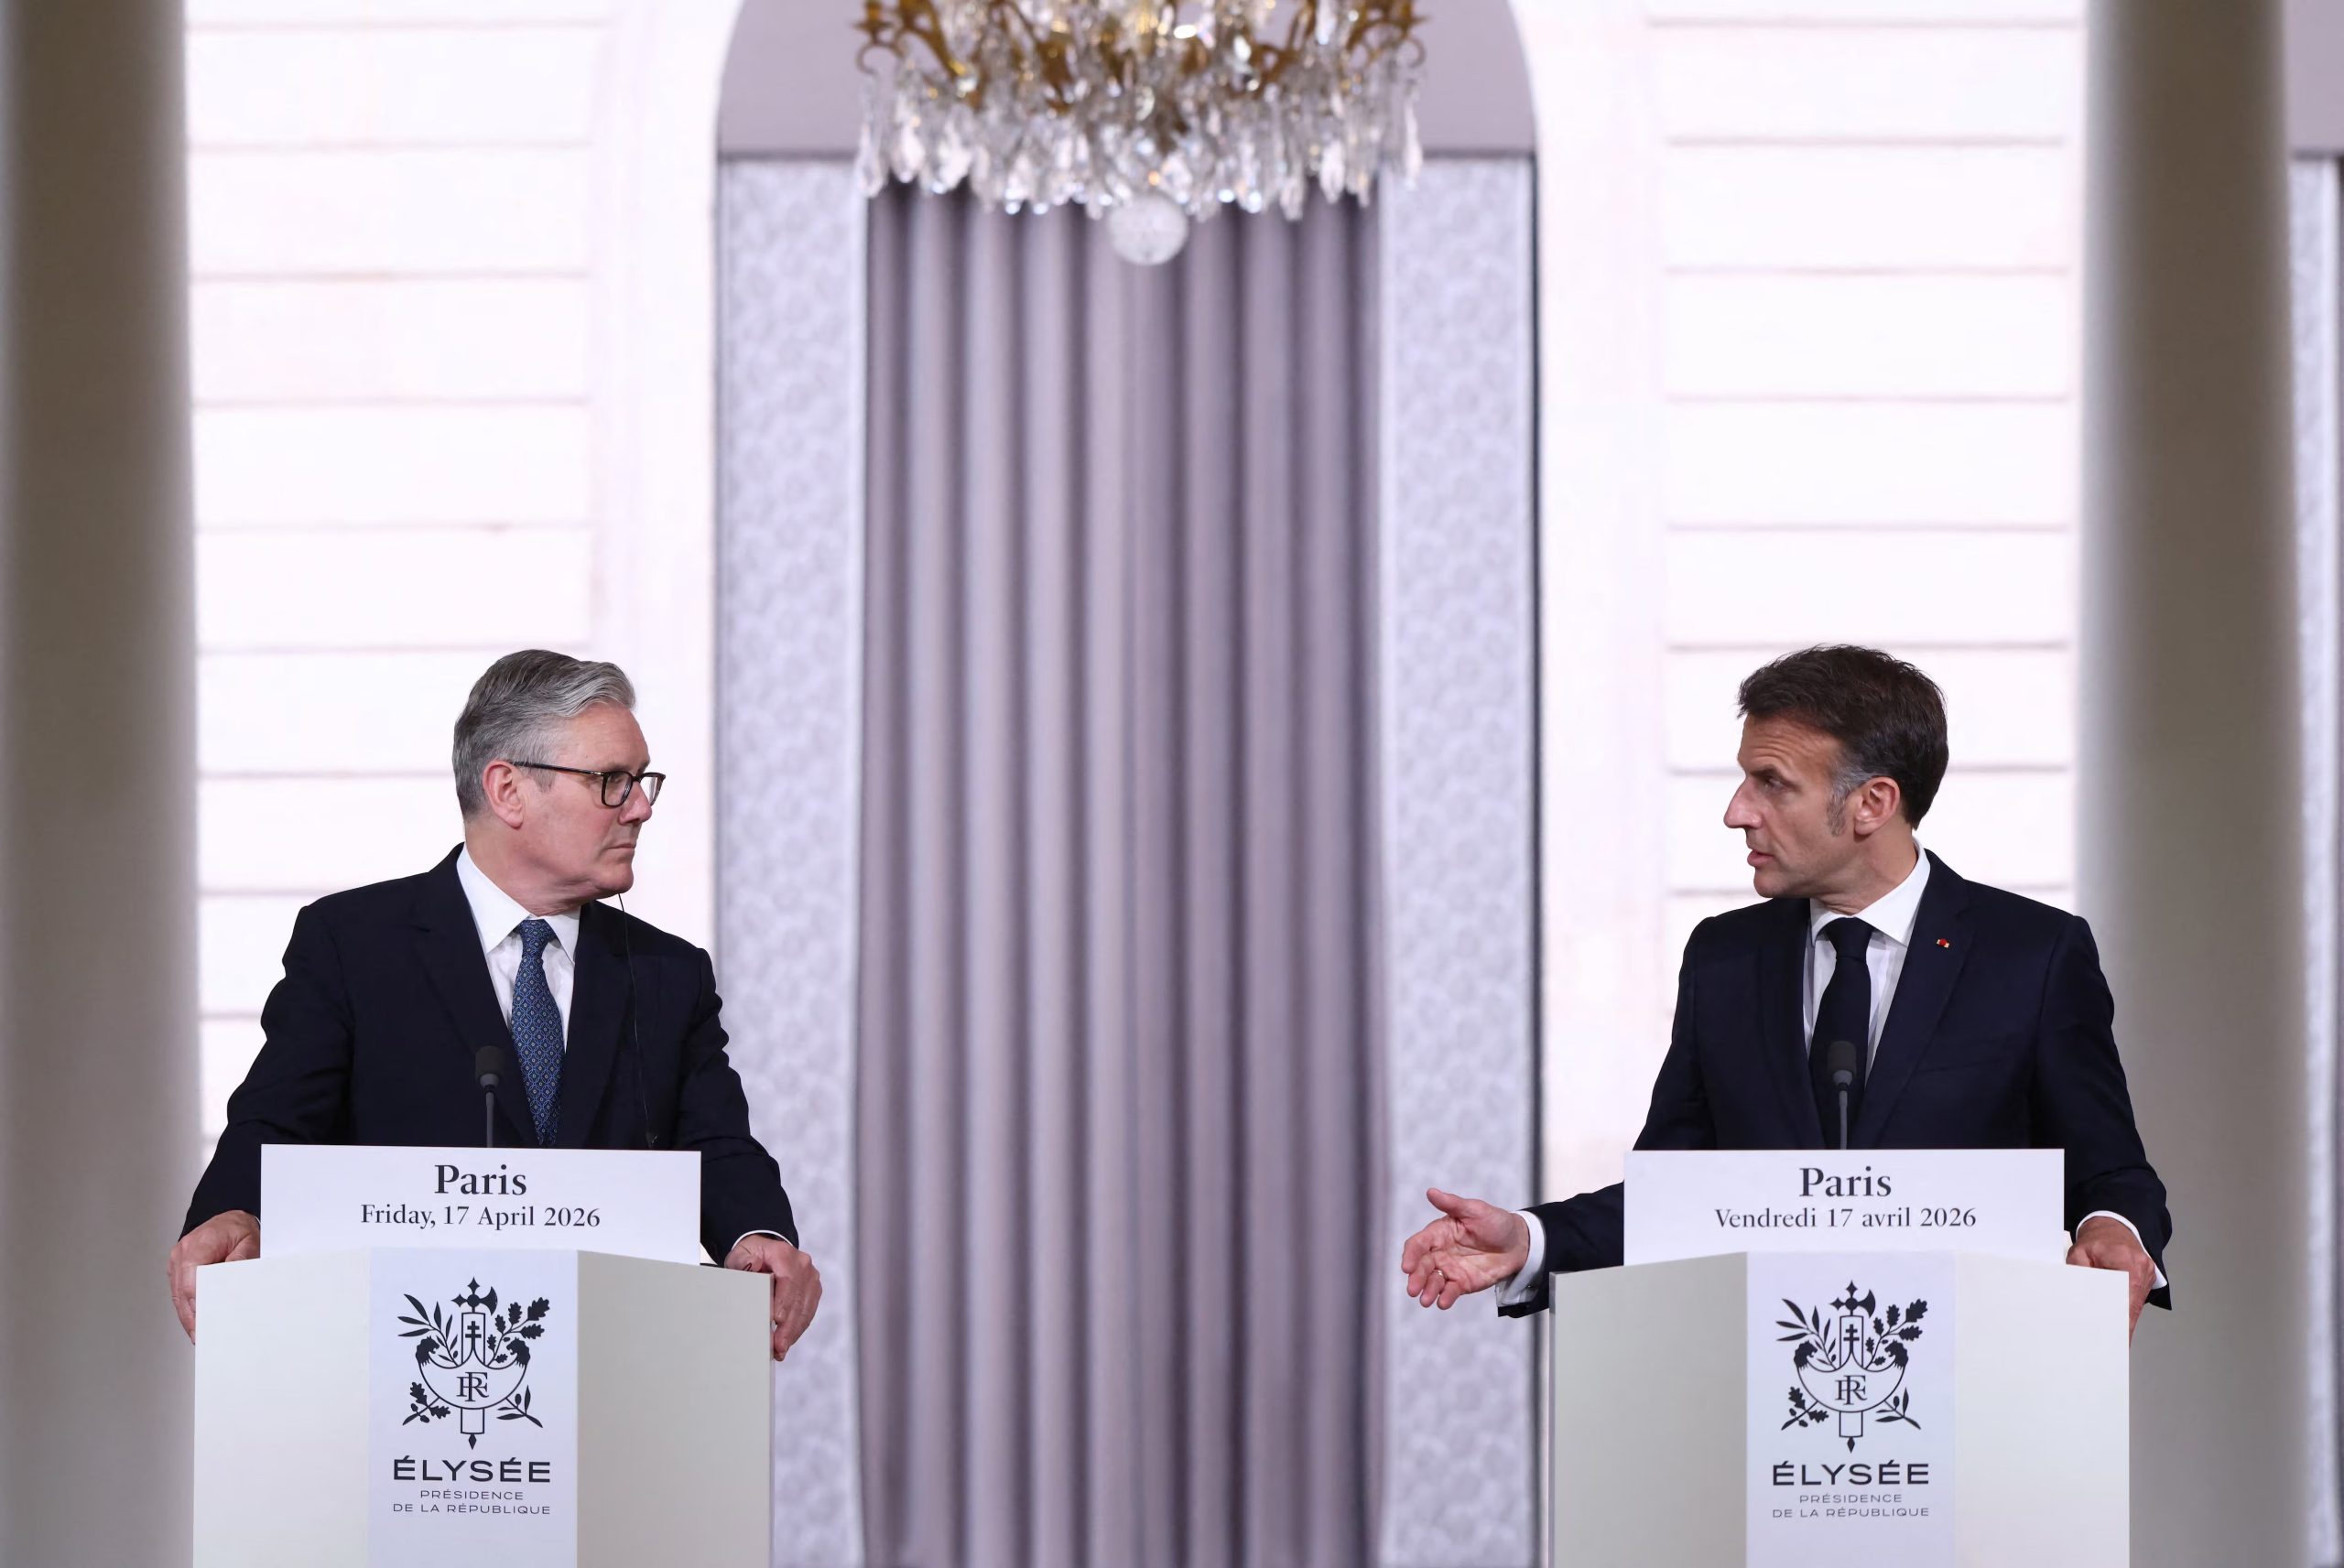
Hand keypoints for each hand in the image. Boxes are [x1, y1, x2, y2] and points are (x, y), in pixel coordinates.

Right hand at [167, 1209, 259, 1341]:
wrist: (227, 1217)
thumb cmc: (238, 1228)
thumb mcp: (249, 1242)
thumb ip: (240, 1263)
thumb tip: (231, 1284)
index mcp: (198, 1246)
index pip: (191, 1282)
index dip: (197, 1304)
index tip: (204, 1321)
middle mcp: (182, 1254)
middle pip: (181, 1293)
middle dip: (192, 1317)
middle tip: (202, 1336)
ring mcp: (177, 1262)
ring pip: (177, 1296)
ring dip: (188, 1316)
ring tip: (199, 1335)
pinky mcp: (178, 1270)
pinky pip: (179, 1293)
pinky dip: (187, 1307)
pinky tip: (195, 1321)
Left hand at [723, 1234, 821, 1360]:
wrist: (767, 1251)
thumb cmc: (753, 1255)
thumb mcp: (742, 1254)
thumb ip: (743, 1261)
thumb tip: (751, 1267)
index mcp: (785, 1254)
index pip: (788, 1280)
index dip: (784, 1301)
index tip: (777, 1320)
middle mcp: (802, 1265)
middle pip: (798, 1299)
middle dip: (788, 1325)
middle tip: (778, 1346)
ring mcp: (810, 1278)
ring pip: (805, 1309)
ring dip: (793, 1331)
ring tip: (781, 1349)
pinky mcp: (813, 1290)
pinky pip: (808, 1312)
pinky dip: (798, 1328)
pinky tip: (788, 1341)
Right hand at [1399, 1188, 1530, 1309]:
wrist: (1518, 1243)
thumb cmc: (1495, 1222)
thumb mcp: (1475, 1210)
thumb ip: (1452, 1204)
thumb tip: (1431, 1191)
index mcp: (1438, 1233)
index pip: (1418, 1244)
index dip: (1411, 1255)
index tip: (1407, 1267)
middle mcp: (1440, 1252)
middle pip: (1422, 1266)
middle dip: (1416, 1278)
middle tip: (1413, 1290)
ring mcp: (1450, 1269)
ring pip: (1433, 1281)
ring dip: (1427, 1290)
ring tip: (1426, 1300)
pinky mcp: (1462, 1283)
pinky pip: (1450, 1291)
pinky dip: (1445, 1298)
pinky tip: (1443, 1302)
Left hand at [2066, 1215, 2156, 1338]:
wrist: (2113, 1226)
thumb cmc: (2097, 1240)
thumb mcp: (2080, 1253)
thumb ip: (2079, 1273)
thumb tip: (2078, 1296)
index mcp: (2129, 1262)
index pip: (2127, 1299)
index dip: (2123, 1322)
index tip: (2118, 1339)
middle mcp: (2144, 1269)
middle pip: (2133, 1305)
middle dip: (2121, 1324)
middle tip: (2109, 1343)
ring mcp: (2149, 1275)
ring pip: (2135, 1304)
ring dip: (2124, 1318)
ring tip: (2111, 1336)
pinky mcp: (2148, 1279)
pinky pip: (2136, 1299)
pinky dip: (2126, 1309)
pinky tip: (2116, 1322)